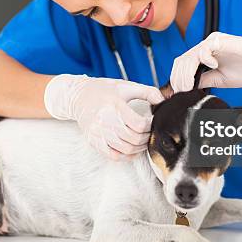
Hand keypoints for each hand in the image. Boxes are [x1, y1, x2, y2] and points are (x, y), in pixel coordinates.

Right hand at [44, 74, 163, 159]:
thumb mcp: (126, 86)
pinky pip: (113, 155)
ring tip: (143, 140)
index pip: (139, 124)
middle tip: (150, 132)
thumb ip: (147, 91)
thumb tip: (163, 99)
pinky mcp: (93, 140)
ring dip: (139, 147)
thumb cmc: (104, 90)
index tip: (153, 121)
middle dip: (147, 137)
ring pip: (126, 149)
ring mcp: (98, 132)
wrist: (78, 96)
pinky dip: (126, 156)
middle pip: (134, 138)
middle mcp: (105, 120)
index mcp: (115, 105)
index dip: (150, 125)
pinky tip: (132, 149)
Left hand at [170, 32, 241, 91]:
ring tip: (189, 86)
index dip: (175, 79)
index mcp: (206, 55)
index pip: (183, 64)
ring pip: (189, 55)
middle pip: (182, 60)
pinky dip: (204, 58)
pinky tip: (213, 66)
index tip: (174, 94)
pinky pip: (206, 48)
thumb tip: (186, 88)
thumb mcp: (221, 79)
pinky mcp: (224, 40)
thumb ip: (204, 80)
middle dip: (178, 78)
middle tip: (180, 92)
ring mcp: (214, 42)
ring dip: (186, 73)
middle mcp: (207, 46)